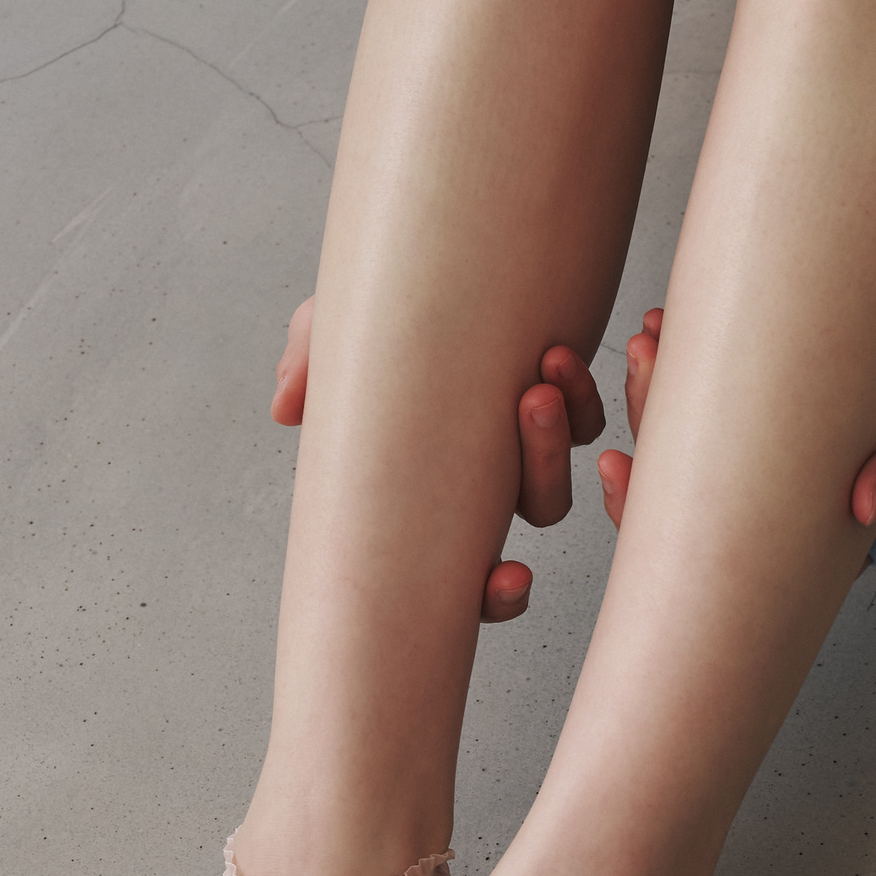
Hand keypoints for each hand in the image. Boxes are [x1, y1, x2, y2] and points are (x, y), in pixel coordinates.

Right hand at [272, 296, 605, 622]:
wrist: (425, 279)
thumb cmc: (375, 328)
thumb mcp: (335, 342)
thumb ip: (310, 370)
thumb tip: (286, 408)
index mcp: (438, 505)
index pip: (475, 581)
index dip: (499, 596)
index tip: (511, 577)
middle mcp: (491, 485)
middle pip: (539, 508)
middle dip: (542, 469)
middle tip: (531, 401)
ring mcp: (531, 445)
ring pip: (567, 463)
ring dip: (561, 433)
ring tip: (544, 376)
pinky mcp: (562, 403)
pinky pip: (590, 419)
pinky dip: (585, 396)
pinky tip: (566, 358)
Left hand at [596, 311, 875, 541]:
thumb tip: (861, 507)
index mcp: (809, 525)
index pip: (719, 547)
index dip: (658, 522)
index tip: (623, 472)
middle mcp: (778, 486)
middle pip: (688, 483)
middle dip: (648, 427)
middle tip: (643, 362)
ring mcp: (769, 435)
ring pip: (689, 429)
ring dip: (655, 386)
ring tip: (648, 338)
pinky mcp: (767, 381)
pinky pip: (706, 380)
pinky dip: (679, 354)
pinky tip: (661, 327)